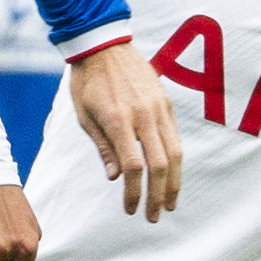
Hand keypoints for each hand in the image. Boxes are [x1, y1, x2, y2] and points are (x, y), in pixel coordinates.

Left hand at [68, 43, 181, 221]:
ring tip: (170, 204)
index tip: (131, 209)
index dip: (133, 192)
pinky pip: (175, 137)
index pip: (133, 167)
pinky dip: (176, 161)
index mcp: (119, 120)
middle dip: (158, 196)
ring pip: (174, 153)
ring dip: (174, 182)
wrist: (103, 44)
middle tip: (154, 217)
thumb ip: (103, 147)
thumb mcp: (85, 117)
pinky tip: (172, 176)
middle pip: (159, 165)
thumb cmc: (88, 82)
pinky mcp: (166, 102)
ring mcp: (158, 108)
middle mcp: (143, 115)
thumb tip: (115, 178)